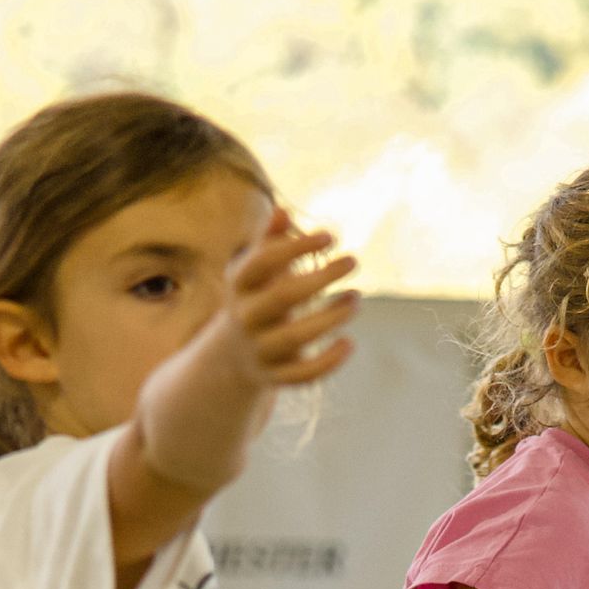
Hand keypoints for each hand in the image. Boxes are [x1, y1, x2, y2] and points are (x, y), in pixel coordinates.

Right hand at [225, 209, 358, 388]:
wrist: (232, 354)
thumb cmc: (254, 298)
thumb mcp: (253, 270)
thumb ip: (267, 241)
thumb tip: (282, 211)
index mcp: (239, 286)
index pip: (263, 261)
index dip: (297, 247)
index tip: (329, 236)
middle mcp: (245, 318)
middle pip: (284, 297)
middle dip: (322, 277)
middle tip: (353, 261)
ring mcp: (259, 349)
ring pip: (297, 336)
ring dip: (332, 316)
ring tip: (355, 298)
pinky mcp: (275, 376)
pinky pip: (303, 374)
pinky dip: (329, 361)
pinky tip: (349, 342)